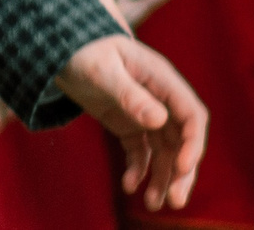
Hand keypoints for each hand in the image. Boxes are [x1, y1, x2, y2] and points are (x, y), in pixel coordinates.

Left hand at [55, 33, 208, 212]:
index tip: (182, 168)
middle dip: (181, 171)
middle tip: (174, 201)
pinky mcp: (129, 124)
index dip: (192, 143)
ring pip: (164, 151)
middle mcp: (159, 98)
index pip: (191, 115)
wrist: (61, 48)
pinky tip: (127, 186)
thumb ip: (130, 95)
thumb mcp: (102, 71)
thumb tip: (160, 120)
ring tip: (152, 204)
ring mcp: (145, 112)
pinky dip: (137, 170)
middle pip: (181, 139)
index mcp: (161, 79)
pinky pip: (141, 152)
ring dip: (162, 177)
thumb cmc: (84, 52)